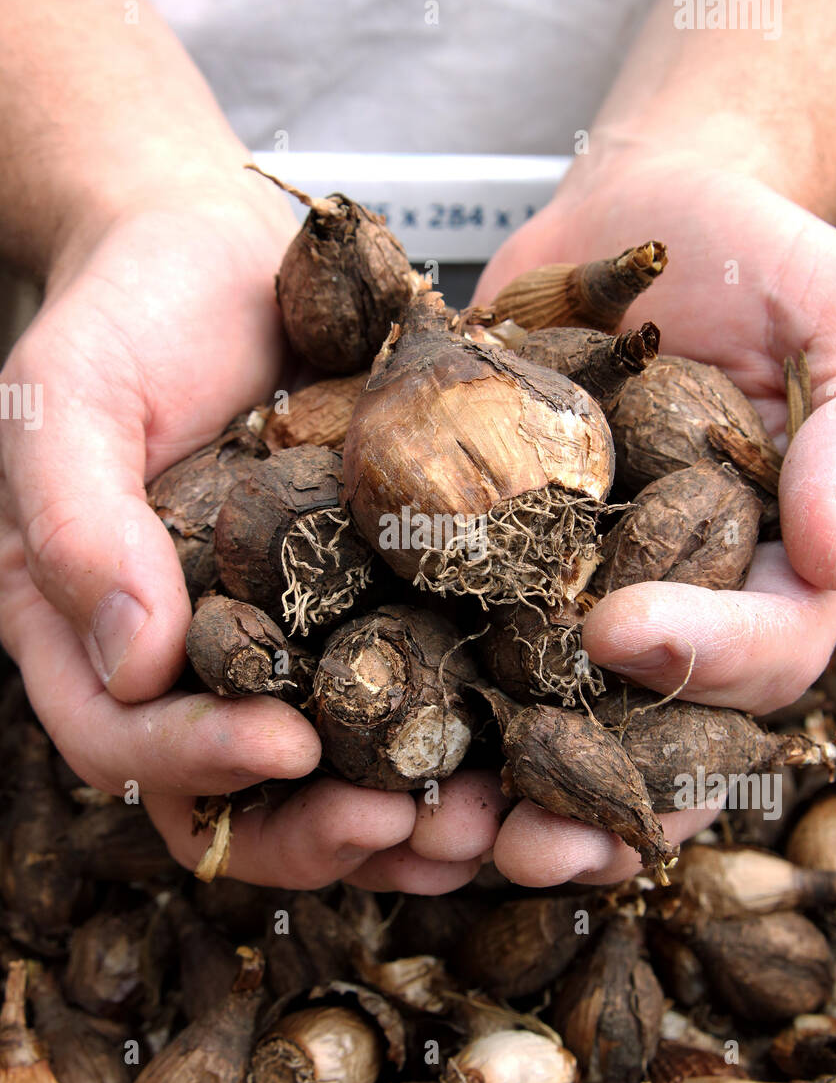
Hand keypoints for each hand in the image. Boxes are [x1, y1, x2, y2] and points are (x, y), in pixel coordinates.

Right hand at [0, 170, 499, 891]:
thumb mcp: (70, 399)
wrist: (229, 255)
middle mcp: (189, 661)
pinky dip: (456, 739)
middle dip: (317, 827)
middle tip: (404, 825)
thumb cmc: (129, 314)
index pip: (123, 739)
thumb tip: (135, 663)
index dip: (196, 758)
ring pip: (328, 774)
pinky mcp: (367, 611)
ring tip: (480, 824)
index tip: (282, 743)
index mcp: (93, 630)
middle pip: (233, 798)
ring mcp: (285, 644)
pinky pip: (406, 696)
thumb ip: (77, 522)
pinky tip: (518, 753)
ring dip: (399, 820)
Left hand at [475, 154, 835, 885]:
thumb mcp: (834, 317)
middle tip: (524, 842)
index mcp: (776, 568)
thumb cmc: (752, 253)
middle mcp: (682, 601)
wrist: (630, 211)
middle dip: (596, 795)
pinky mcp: (497, 560)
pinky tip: (360, 738)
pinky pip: (463, 640)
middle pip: (657, 731)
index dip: (704, 656)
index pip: (764, 648)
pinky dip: (420, 696)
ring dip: (495, 788)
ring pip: (554, 716)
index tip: (620, 628)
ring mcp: (583, 589)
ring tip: (432, 831)